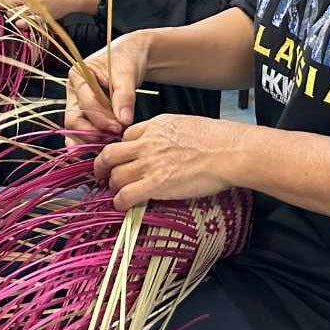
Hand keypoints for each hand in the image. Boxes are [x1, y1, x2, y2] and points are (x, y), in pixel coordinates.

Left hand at [0, 0, 100, 22]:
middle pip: (5, 1)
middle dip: (1, 2)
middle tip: (2, 2)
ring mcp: (35, 7)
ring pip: (12, 12)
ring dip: (10, 12)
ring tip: (14, 10)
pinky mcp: (42, 17)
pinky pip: (25, 22)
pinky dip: (20, 22)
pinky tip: (21, 20)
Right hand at [65, 31, 151, 141]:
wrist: (130, 57)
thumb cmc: (126, 60)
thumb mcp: (126, 74)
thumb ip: (124, 97)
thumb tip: (123, 121)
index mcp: (77, 76)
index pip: (85, 102)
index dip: (101, 118)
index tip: (119, 127)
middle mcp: (72, 92)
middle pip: (73, 119)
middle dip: (92, 133)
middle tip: (113, 139)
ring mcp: (77, 104)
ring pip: (76, 129)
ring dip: (92, 140)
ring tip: (111, 144)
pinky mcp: (85, 114)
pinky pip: (83, 131)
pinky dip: (90, 141)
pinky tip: (99, 151)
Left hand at [93, 115, 245, 210]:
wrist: (228, 152)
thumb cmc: (216, 139)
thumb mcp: (184, 124)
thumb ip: (166, 132)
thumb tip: (162, 143)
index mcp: (155, 126)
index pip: (126, 136)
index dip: (121, 149)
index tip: (122, 158)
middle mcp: (147, 143)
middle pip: (111, 154)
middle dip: (102, 166)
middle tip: (101, 174)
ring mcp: (150, 164)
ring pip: (115, 175)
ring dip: (112, 185)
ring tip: (116, 192)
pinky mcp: (156, 184)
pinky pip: (126, 195)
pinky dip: (119, 201)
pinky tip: (121, 205)